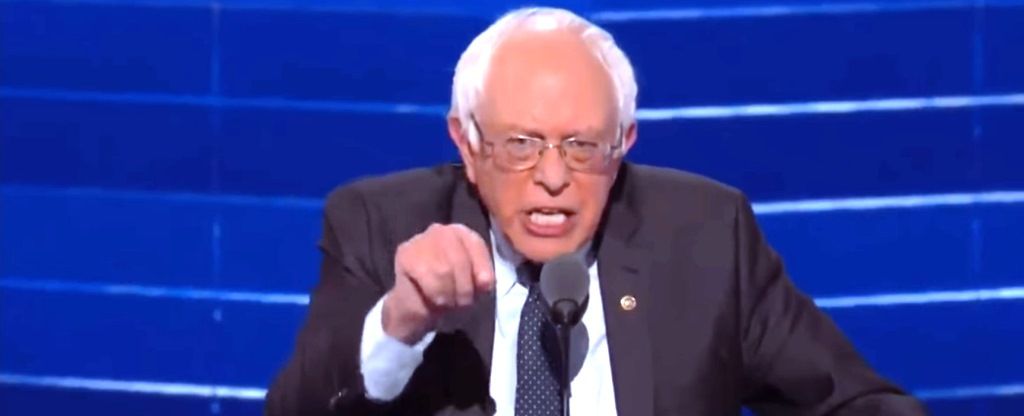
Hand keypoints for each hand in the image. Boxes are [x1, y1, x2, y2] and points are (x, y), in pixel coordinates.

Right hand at [382, 223, 494, 343]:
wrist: (417, 306)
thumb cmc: (449, 291)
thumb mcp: (473, 284)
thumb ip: (482, 277)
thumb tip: (485, 281)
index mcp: (461, 233)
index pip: (476, 245)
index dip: (482, 268)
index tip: (484, 288)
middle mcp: (440, 230)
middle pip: (459, 259)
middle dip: (464, 287)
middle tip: (462, 302)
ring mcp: (420, 240)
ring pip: (443, 269)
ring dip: (449, 293)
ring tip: (448, 301)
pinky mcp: (405, 254)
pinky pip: (426, 276)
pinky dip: (435, 293)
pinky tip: (433, 298)